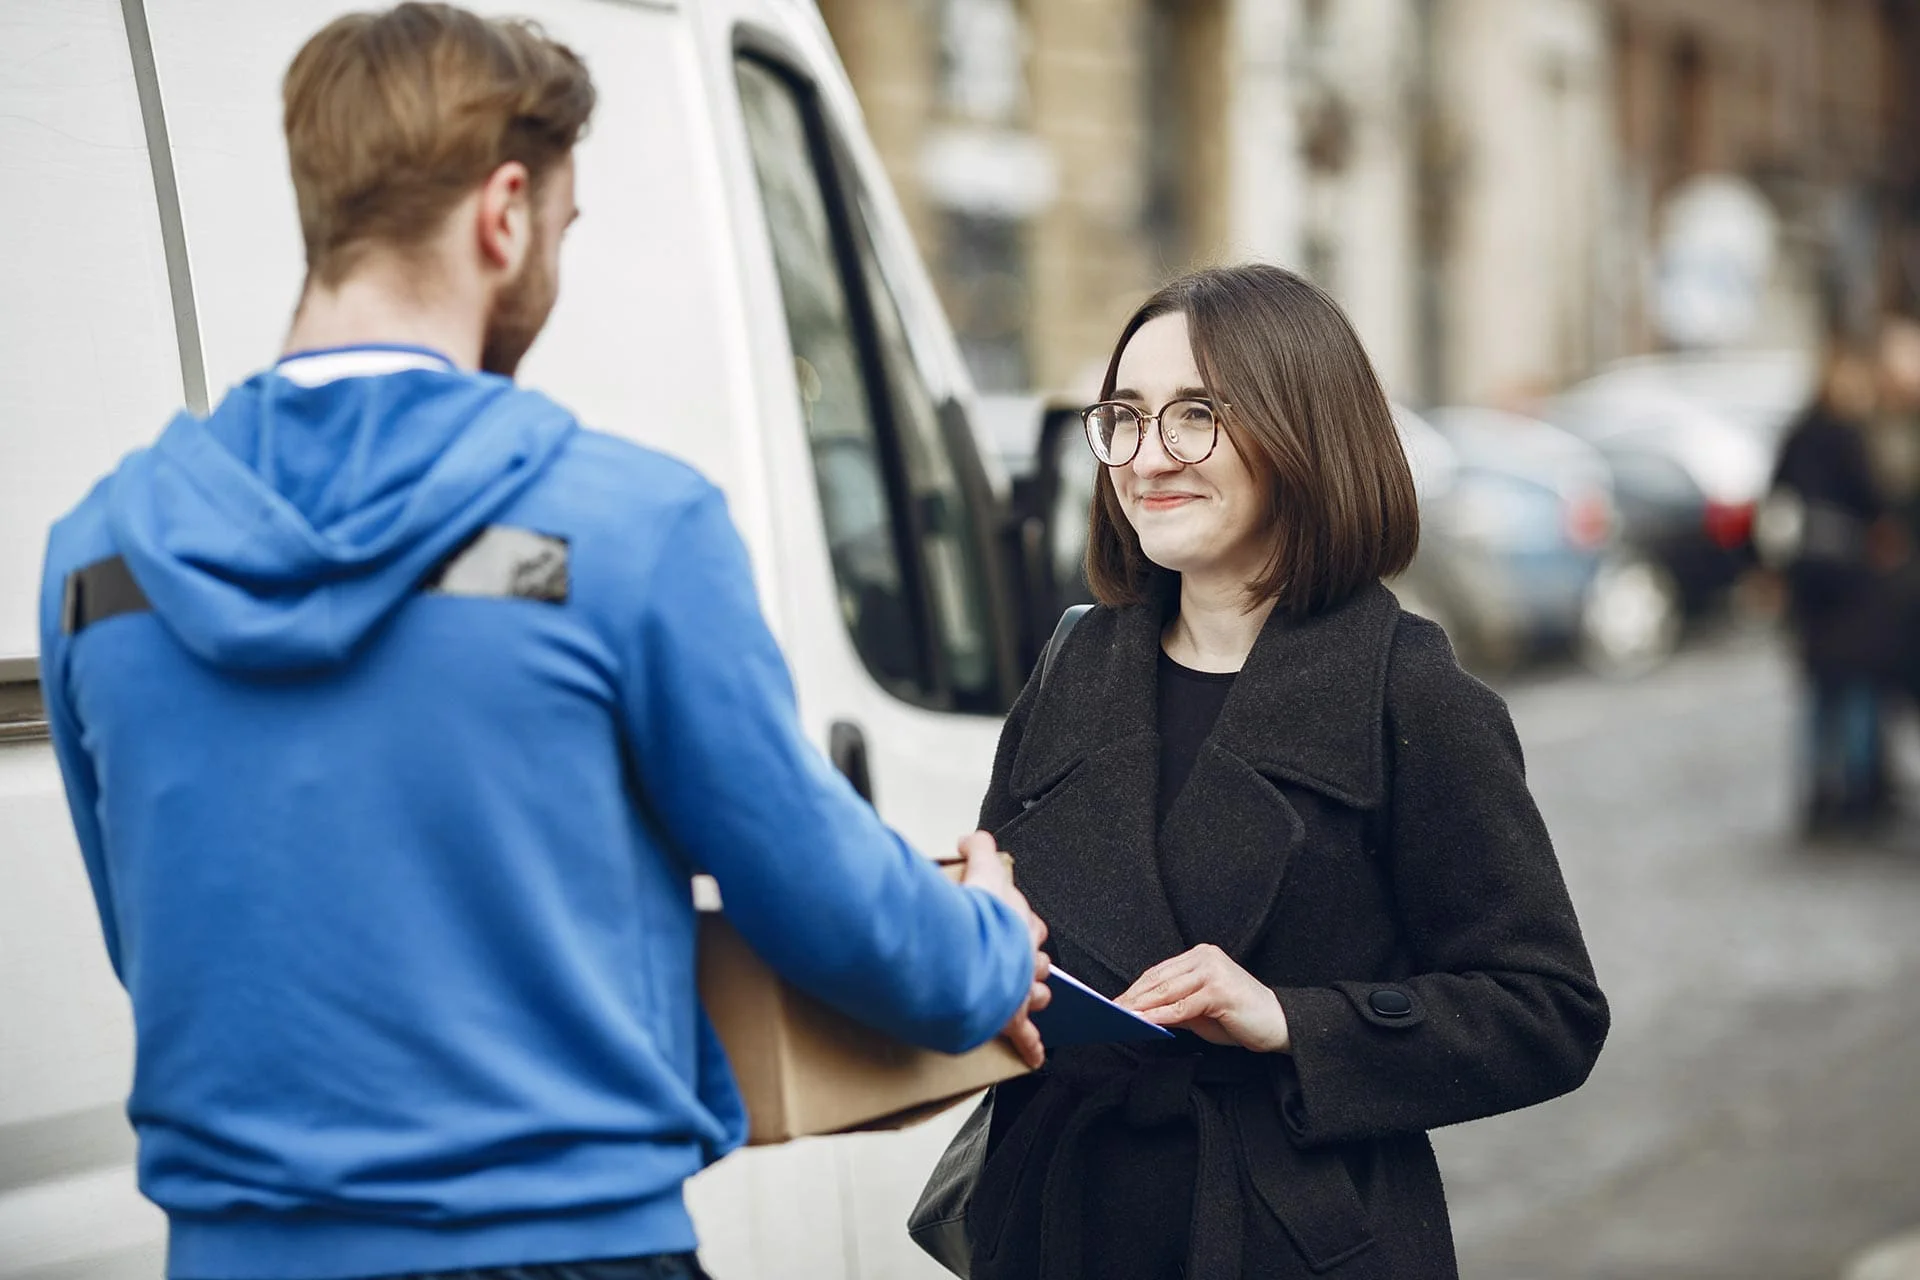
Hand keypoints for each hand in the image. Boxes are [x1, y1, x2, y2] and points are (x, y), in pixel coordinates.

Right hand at [959, 830, 1051, 1067]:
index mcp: (1018, 921)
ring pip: (1036, 993)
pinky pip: (1025, 1036)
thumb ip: (976, 849)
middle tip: (1015, 961)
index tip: (1008, 922)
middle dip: (1029, 960)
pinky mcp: (1011, 1016)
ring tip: (1023, 999)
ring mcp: (1019, 987)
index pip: (1027, 921)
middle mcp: (1025, 954)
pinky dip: (1030, 1048)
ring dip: (1030, 995)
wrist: (975, 952)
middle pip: (1037, 958)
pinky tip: (1034, 1059)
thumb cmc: (978, 915)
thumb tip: (969, 837)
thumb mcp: (981, 871)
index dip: (1018, 922)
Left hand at [1117, 944, 1290, 1052]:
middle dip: (1133, 998)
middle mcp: (1206, 957)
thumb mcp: (1201, 1011)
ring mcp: (1213, 972)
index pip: (1159, 972)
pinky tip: (1144, 1022)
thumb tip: (1141, 1013)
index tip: (1114, 1002)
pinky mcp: (1219, 990)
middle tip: (1110, 1011)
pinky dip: (1159, 1016)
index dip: (1135, 988)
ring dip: (1141, 1007)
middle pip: (1159, 979)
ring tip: (1121, 1018)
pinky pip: (1182, 1006)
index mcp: (1201, 956)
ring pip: (1167, 991)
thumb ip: (1174, 1007)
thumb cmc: (1240, 1018)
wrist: (1280, 1024)